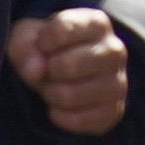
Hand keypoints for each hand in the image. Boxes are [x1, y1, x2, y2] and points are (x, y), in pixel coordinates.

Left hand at [7, 9, 128, 137]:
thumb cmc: (44, 49)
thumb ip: (26, 46)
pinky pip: (78, 120)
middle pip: (70, 65)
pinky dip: (59, 116)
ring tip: (53, 88)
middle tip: (48, 71)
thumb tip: (37, 71)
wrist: (60, 75)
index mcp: (97, 24)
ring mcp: (118, 82)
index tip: (43, 45)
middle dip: (49, 72)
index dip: (42, 42)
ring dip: (52, 94)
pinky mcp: (113, 111)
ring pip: (72, 95)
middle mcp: (115, 50)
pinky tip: (60, 106)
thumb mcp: (27, 38)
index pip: (62, 29)